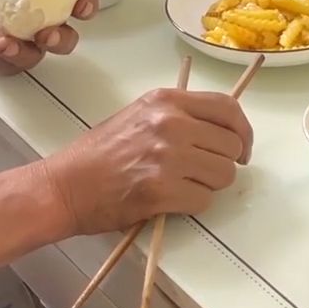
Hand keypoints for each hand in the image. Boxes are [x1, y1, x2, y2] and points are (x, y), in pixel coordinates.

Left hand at [0, 0, 93, 74]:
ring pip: (37, 57)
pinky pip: (7, 63)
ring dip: (29, 53)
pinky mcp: (0, 55)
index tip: (82, 3)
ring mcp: (23, 43)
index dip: (87, 6)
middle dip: (62, 39)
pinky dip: (4, 56)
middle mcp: (44, 24)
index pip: (81, 5)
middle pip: (65, 40)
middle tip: (48, 32)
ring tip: (13, 42)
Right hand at [39, 87, 253, 233]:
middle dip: (223, 164)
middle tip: (201, 174)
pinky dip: (193, 206)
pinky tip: (170, 201)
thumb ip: (180, 116)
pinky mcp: (162, 190)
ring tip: (181, 186)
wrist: (65, 186)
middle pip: (231, 146)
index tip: (242, 149)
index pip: (228, 109)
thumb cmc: (100, 153)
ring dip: (209, 186)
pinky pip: (204, 201)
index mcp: (167, 100)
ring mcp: (168, 157)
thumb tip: (221, 131)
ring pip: (223, 175)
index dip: (243, 132)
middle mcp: (171, 123)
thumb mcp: (141, 116)